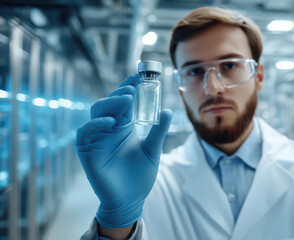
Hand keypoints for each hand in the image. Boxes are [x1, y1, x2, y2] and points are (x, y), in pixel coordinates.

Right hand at [76, 74, 172, 227]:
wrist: (130, 199)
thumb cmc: (140, 175)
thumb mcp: (153, 149)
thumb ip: (158, 131)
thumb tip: (168, 110)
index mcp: (124, 126)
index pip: (124, 101)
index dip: (129, 88)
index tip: (139, 76)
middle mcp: (109, 128)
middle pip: (109, 103)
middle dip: (120, 93)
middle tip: (134, 88)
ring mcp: (97, 139)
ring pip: (97, 112)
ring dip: (110, 103)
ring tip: (127, 99)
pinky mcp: (88, 151)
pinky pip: (86, 132)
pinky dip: (96, 124)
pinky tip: (112, 121)